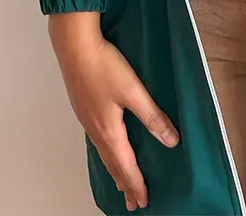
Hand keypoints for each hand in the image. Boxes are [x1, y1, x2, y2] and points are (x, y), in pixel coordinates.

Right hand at [48, 13, 179, 210]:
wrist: (74, 46)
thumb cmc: (104, 66)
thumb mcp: (134, 91)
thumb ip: (153, 116)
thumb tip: (171, 141)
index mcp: (109, 130)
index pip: (125, 166)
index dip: (135, 184)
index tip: (142, 202)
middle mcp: (96, 130)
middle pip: (112, 164)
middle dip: (124, 183)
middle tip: (131, 202)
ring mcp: (87, 119)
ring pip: (103, 153)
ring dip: (114, 169)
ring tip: (119, 181)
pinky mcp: (83, 108)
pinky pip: (96, 141)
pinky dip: (105, 153)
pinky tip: (107, 146)